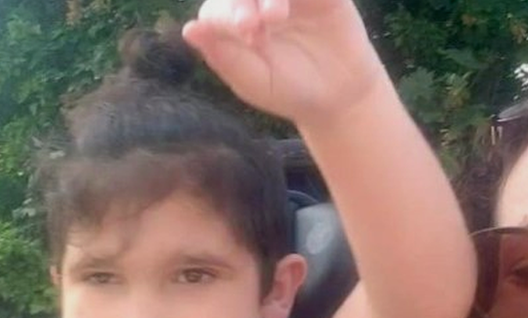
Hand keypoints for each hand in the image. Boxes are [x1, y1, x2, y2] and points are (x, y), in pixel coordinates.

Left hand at [183, 0, 386, 125]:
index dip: (227, 13)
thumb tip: (189, 30)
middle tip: (251, 23)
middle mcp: (258, 2)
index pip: (218, 8)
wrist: (338, 98)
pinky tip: (297, 3)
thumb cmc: (290, 92)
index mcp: (234, 23)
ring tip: (276, 16)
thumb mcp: (255, 82)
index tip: (245, 32)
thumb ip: (225, 57)